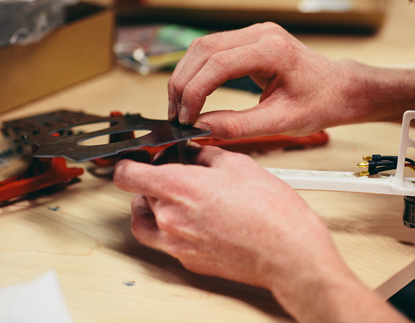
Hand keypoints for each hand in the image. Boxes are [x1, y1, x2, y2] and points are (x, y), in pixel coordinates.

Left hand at [113, 144, 340, 289]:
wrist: (287, 251)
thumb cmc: (270, 211)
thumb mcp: (239, 165)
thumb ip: (206, 155)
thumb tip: (194, 152)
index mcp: (178, 187)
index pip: (127, 175)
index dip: (130, 164)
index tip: (139, 161)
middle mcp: (170, 218)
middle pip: (141, 196)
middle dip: (156, 182)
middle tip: (179, 175)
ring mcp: (177, 244)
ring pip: (148, 222)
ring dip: (156, 208)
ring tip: (177, 199)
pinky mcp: (189, 261)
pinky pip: (167, 242)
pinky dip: (173, 229)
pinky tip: (196, 220)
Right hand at [168, 22, 367, 138]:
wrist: (339, 89)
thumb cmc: (320, 103)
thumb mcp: (281, 123)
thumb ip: (239, 126)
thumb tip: (201, 128)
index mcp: (273, 49)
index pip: (219, 64)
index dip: (195, 91)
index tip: (186, 118)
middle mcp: (262, 33)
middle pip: (204, 50)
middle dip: (183, 83)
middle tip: (176, 114)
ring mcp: (255, 33)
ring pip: (203, 47)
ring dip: (186, 76)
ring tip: (181, 107)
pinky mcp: (251, 40)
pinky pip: (213, 50)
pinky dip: (198, 71)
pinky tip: (194, 94)